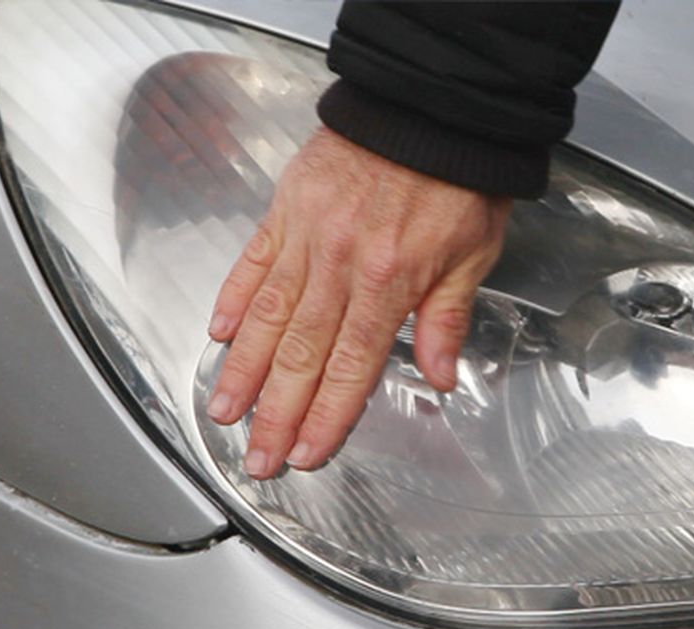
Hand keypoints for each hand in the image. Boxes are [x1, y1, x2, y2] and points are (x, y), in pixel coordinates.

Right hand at [207, 127, 510, 478]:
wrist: (427, 105)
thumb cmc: (457, 177)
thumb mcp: (474, 252)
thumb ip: (448, 317)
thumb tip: (440, 377)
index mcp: (391, 281)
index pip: (352, 365)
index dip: (327, 416)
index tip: (307, 454)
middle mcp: (341, 265)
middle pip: (301, 354)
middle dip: (277, 413)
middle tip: (257, 458)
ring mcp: (307, 237)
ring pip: (267, 317)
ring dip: (244, 371)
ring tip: (224, 413)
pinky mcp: (286, 209)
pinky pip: (252, 263)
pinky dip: (232, 300)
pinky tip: (219, 336)